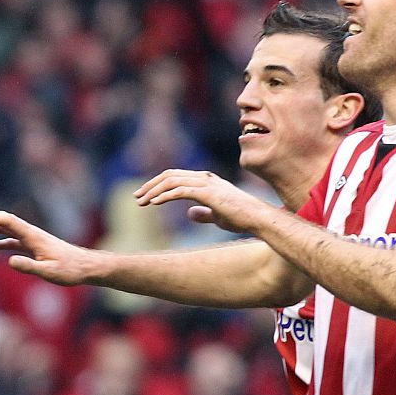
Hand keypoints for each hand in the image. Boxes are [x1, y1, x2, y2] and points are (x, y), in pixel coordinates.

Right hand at [0, 210, 100, 284]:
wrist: (86, 267)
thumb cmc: (70, 270)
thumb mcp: (49, 272)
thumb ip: (29, 266)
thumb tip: (8, 261)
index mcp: (31, 235)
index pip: (4, 220)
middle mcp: (29, 233)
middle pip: (1, 221)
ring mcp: (31, 239)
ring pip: (4, 230)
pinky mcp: (33, 247)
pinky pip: (11, 241)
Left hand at [132, 170, 275, 234]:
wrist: (259, 219)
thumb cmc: (242, 218)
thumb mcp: (218, 216)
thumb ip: (203, 213)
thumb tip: (190, 214)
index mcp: (205, 180)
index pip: (175, 176)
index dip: (158, 184)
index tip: (144, 196)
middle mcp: (204, 178)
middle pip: (170, 175)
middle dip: (150, 185)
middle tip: (137, 197)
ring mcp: (207, 184)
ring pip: (172, 181)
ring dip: (154, 191)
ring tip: (142, 202)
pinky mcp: (208, 193)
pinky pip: (180, 191)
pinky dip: (165, 196)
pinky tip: (154, 203)